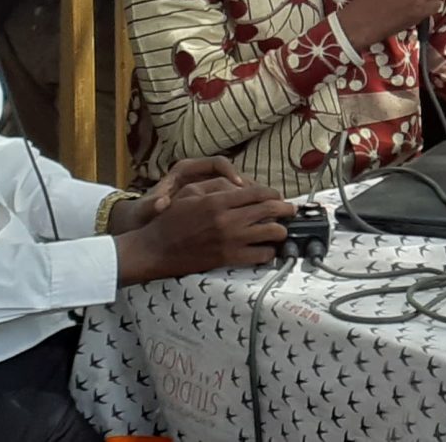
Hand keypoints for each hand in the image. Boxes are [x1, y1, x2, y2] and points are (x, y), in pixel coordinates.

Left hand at [109, 156, 252, 234]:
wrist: (142, 222)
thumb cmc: (145, 214)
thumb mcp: (147, 210)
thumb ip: (153, 206)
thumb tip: (161, 202)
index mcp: (186, 171)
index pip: (216, 164)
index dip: (231, 172)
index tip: (239, 185)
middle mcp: (201, 176)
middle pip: (233, 174)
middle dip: (248, 185)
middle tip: (262, 198)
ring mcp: (209, 188)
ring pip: (238, 187)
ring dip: (252, 197)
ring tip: (264, 208)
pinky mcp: (214, 201)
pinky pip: (236, 199)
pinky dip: (246, 206)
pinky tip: (255, 217)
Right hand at [114, 181, 294, 284]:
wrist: (155, 249)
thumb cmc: (170, 219)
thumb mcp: (190, 193)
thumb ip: (217, 186)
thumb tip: (243, 186)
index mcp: (218, 200)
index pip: (258, 192)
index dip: (273, 193)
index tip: (278, 197)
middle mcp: (228, 219)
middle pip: (270, 210)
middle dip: (285, 209)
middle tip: (291, 211)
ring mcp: (230, 240)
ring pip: (272, 233)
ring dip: (280, 230)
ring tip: (280, 230)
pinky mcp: (229, 259)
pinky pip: (260, 255)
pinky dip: (269, 251)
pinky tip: (267, 249)